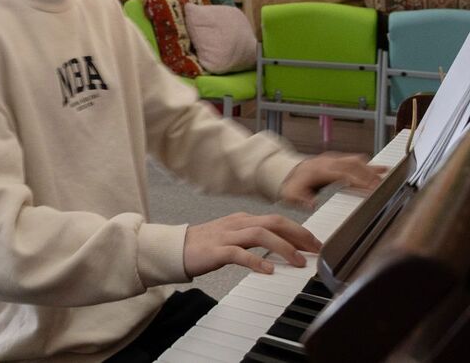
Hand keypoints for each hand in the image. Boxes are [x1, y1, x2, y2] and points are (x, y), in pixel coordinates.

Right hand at [184, 212, 321, 276]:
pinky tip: (268, 270)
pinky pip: (238, 254)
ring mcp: (226, 236)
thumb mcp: (233, 238)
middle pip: (273, 222)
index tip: (316, 244)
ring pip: (260, 234)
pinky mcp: (215, 251)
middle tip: (316, 250)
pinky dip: (255, 260)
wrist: (174, 248)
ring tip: (297, 262)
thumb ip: (254, 239)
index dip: (300, 231)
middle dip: (298, 235)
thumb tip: (282, 248)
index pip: (277, 220)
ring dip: (283, 247)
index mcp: (242, 220)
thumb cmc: (204, 246)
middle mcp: (237, 224)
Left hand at [279, 152, 384, 209]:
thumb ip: (300, 200)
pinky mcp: (338, 160)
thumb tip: (311, 205)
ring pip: (357, 161)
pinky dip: (370, 165)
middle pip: (354, 167)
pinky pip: (356, 160)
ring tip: (388, 178)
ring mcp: (334, 160)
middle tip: (384, 187)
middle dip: (370, 176)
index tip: (370, 189)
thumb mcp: (291, 195)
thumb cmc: (292, 185)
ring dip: (372, 169)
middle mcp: (329, 163)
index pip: (343, 175)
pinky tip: (384, 169)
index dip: (358, 181)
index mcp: (319, 171)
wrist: (288, 171)